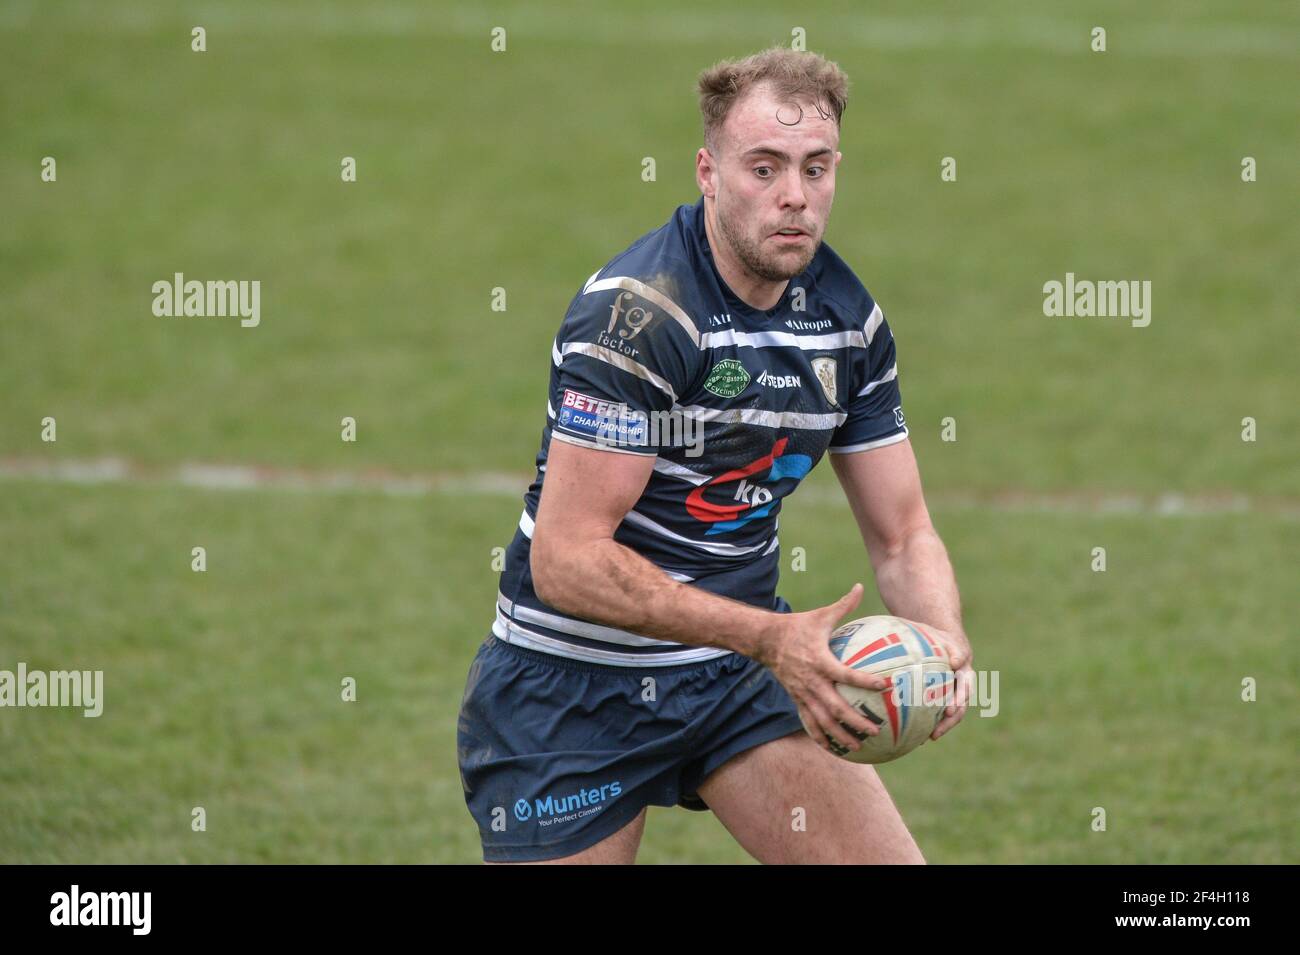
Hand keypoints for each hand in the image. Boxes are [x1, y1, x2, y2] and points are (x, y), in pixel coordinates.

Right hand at [756, 583, 891, 753]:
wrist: (766, 640)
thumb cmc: (798, 626)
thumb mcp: (821, 615)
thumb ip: (844, 605)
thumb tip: (860, 587)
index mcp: (820, 661)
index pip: (846, 675)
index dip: (865, 681)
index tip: (885, 685)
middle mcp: (812, 681)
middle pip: (836, 707)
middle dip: (856, 721)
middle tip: (875, 729)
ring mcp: (803, 693)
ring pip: (823, 721)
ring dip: (840, 735)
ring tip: (858, 748)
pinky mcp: (797, 699)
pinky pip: (809, 722)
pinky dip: (821, 736)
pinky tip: (834, 747)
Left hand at [924, 626, 972, 739]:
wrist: (944, 644)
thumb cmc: (940, 639)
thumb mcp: (942, 637)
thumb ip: (948, 646)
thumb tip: (956, 661)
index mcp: (964, 670)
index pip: (965, 682)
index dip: (960, 693)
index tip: (949, 708)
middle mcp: (963, 684)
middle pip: (962, 702)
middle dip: (953, 713)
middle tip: (943, 720)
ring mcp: (956, 694)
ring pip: (954, 713)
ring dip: (945, 725)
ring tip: (932, 736)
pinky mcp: (947, 701)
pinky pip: (942, 715)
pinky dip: (934, 725)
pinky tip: (920, 737)